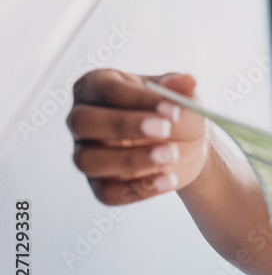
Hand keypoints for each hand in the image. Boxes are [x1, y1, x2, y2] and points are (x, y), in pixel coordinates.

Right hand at [66, 70, 210, 204]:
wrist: (186, 144)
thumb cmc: (175, 112)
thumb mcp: (181, 95)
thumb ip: (180, 89)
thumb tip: (187, 81)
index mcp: (96, 86)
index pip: (106, 89)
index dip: (139, 99)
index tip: (174, 110)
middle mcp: (81, 119)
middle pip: (82, 122)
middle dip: (123, 126)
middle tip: (164, 130)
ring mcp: (85, 153)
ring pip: (88, 160)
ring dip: (130, 160)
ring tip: (171, 155)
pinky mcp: (97, 184)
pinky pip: (106, 193)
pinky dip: (138, 190)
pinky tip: (168, 180)